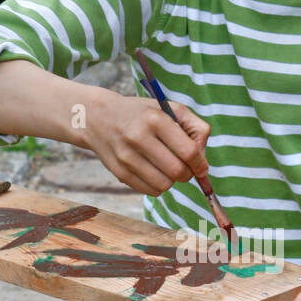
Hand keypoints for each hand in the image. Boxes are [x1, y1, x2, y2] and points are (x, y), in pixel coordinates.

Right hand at [83, 91, 210, 195]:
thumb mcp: (169, 109)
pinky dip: (158, 186)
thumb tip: (202, 159)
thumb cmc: (142, 114)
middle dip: (188, 174)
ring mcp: (126, 157)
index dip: (200, 164)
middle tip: (185, 168)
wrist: (98, 118)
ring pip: (164, 185)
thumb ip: (195, 128)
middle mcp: (139, 138)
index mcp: (155, 120)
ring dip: (172, 181)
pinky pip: (150, 191)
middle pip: (178, 171)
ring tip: (167, 168)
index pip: (188, 152)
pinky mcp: (119, 172)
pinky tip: (154, 172)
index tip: (202, 167)